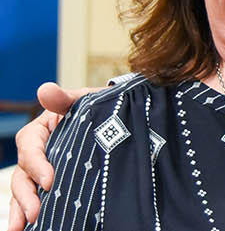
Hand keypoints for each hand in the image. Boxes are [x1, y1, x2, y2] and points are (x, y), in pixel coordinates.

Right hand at [7, 83, 93, 229]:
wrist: (122, 119)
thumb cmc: (102, 107)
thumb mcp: (87, 100)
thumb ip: (66, 99)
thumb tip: (45, 90)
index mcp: (41, 130)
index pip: (29, 146)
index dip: (36, 165)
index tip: (50, 181)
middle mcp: (39, 152)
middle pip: (22, 175)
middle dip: (25, 196)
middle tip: (35, 214)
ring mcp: (46, 169)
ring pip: (25, 190)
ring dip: (20, 210)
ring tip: (20, 228)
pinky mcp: (57, 183)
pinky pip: (38, 199)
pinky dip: (28, 213)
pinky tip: (28, 228)